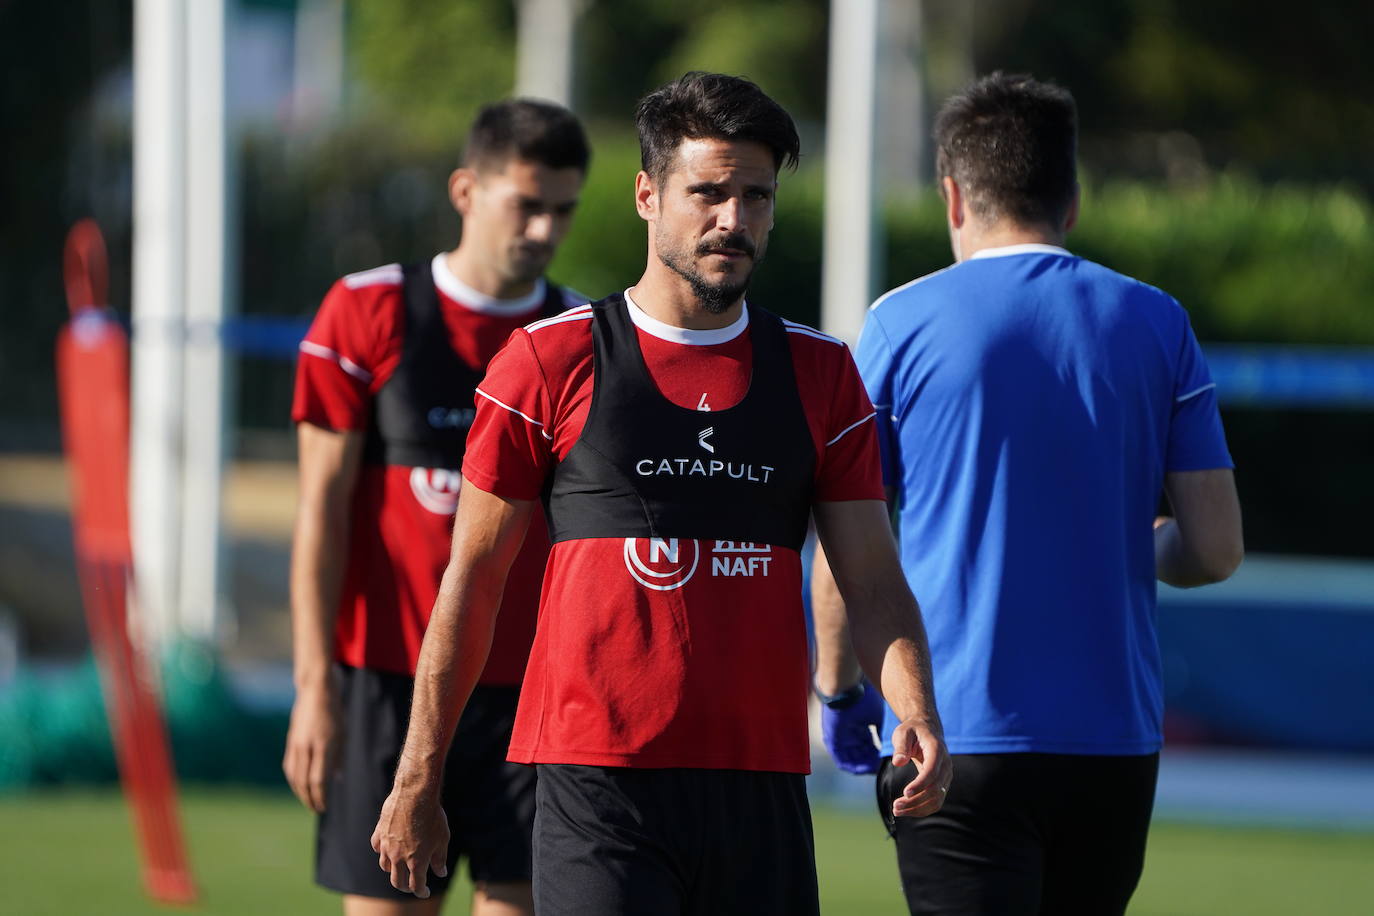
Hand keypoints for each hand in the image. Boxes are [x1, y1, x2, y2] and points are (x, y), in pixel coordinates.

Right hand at [282, 680, 340, 812]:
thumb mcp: (343, 733)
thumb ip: (338, 757)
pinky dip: (293, 779)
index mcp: (324, 745)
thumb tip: (337, 780)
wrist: (315, 692)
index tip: (324, 806)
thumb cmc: (334, 712)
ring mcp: (296, 744)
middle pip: (304, 781)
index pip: (319, 779)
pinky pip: (289, 766)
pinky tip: (299, 786)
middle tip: (316, 809)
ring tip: (308, 801)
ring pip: (294, 776)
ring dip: (300, 792)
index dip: (321, 796)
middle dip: (310, 798)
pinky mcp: (290, 742)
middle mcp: (308, 746)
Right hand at [372, 786, 450, 897]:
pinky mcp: (379, 833)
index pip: (416, 885)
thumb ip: (440, 859)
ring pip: (385, 866)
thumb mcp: (442, 839)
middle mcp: (398, 857)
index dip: (421, 892)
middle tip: (411, 885)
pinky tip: (388, 849)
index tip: (425, 892)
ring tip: (400, 867)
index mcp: (416, 862)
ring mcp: (387, 846)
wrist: (415, 794)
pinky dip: (382, 852)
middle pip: (398, 881)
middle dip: (406, 886)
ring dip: (393, 870)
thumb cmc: (433, 817)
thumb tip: (441, 873)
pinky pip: (378, 848)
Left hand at [820, 683, 884, 773]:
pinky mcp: (832, 739)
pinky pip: (839, 756)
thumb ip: (881, 728)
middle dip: (868, 762)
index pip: (866, 745)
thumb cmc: (862, 700)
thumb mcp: (875, 716)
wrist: (845, 691)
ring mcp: (839, 737)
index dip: (874, 755)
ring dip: (860, 765)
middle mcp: (848, 734)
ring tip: (870, 770)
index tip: (882, 762)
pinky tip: (859, 769)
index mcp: (858, 727)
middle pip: (858, 753)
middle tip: (877, 769)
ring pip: (849, 757)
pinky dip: (849, 764)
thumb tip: (895, 736)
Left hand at [889, 717, 951, 817]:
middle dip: (916, 800)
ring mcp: (946, 776)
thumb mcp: (903, 732)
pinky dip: (922, 809)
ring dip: (918, 809)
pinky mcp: (942, 784)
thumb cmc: (912, 731)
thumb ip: (901, 746)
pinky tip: (906, 811)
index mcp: (937, 750)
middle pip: (935, 789)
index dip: (920, 784)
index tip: (905, 793)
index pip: (932, 771)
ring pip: (936, 799)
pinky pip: (935, 801)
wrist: (926, 730)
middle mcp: (946, 765)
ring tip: (897, 811)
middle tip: (895, 806)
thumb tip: (898, 762)